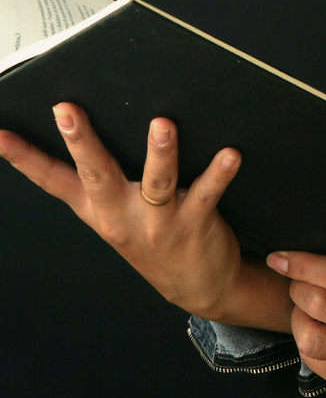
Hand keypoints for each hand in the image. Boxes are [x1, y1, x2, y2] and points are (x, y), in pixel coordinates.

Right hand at [0, 103, 273, 321]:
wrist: (197, 287)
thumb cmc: (154, 240)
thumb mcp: (114, 215)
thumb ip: (99, 178)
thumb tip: (83, 125)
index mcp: (97, 208)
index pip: (51, 179)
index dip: (22, 157)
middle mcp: (120, 214)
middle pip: (96, 173)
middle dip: (81, 142)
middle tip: (66, 110)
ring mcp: (157, 221)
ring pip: (156, 183)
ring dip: (160, 153)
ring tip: (162, 124)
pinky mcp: (194, 223)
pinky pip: (207, 193)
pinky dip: (219, 173)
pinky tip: (230, 154)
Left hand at [276, 251, 325, 397]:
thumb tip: (316, 246)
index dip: (302, 264)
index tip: (280, 257)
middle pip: (318, 303)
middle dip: (298, 288)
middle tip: (301, 284)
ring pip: (310, 337)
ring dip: (299, 318)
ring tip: (309, 310)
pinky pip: (314, 360)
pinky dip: (309, 341)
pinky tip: (321, 331)